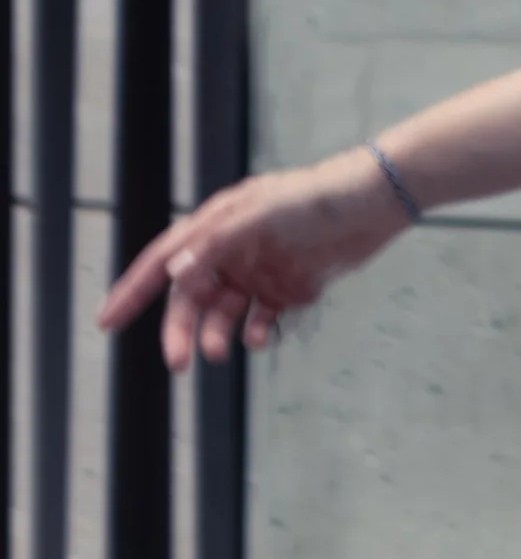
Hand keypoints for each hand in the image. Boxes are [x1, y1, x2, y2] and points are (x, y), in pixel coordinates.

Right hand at [94, 148, 412, 368]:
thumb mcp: (262, 213)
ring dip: (215, 334)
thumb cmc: (316, 196)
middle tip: (177, 362)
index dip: (134, 290)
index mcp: (218, 225)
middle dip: (180, 329)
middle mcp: (234, 250)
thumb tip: (177, 273)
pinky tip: (261, 337)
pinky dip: (256, 334)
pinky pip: (261, 321)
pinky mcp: (290, 289)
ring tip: (220, 352)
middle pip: (192, 297)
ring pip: (223, 314)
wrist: (374, 202)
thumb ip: (218, 243)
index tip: (107, 322)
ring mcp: (261, 271)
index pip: (165, 259)